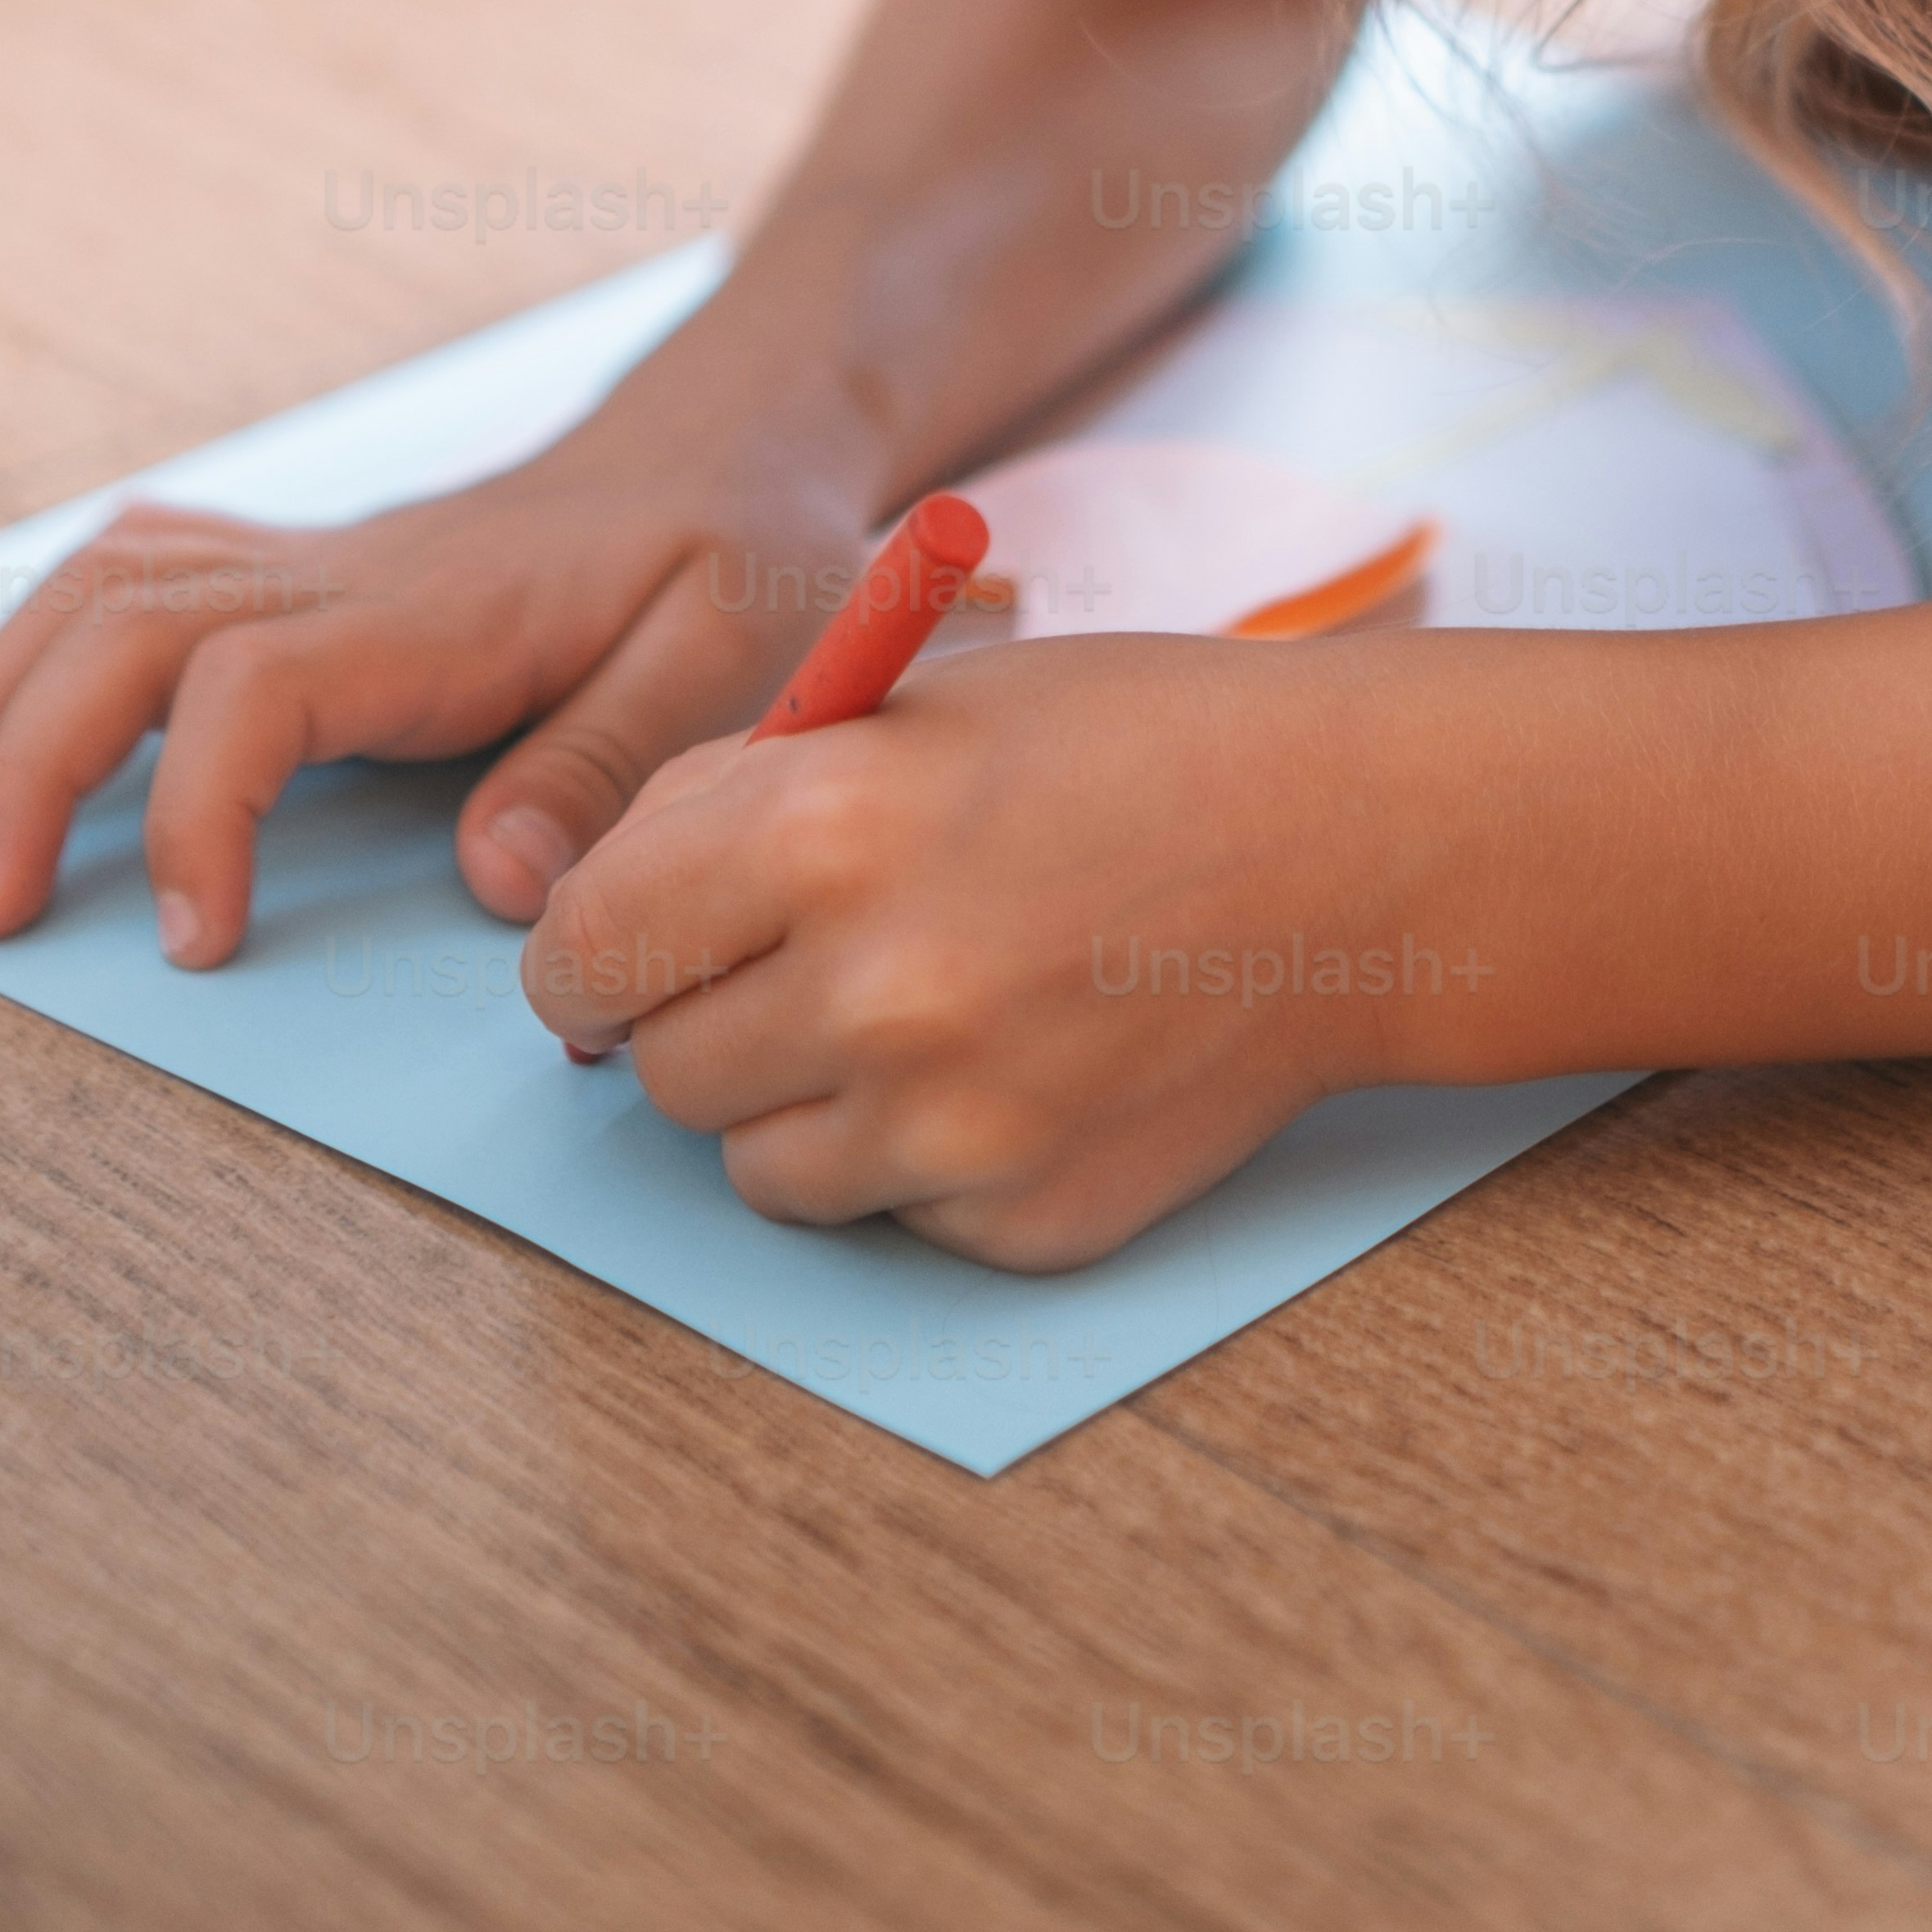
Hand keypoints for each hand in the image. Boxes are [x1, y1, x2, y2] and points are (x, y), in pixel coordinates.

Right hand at [0, 388, 883, 962]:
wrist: (727, 443)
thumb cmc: (734, 557)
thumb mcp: (738, 654)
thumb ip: (619, 763)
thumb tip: (494, 879)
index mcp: (438, 607)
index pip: (255, 683)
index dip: (199, 810)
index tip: (196, 940)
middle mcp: (345, 571)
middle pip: (123, 625)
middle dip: (25, 760)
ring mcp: (309, 563)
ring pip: (99, 589)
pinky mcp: (298, 574)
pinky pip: (131, 575)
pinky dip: (36, 645)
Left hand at [520, 627, 1480, 1267]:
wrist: (1348, 857)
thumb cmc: (1128, 747)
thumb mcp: (909, 710)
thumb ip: (735, 804)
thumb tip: (597, 922)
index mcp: (822, 828)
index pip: (585, 949)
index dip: (583, 954)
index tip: (608, 959)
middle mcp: (872, 992)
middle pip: (659, 1071)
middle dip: (696, 1019)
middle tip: (785, 966)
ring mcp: (949, 1128)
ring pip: (753, 1165)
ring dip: (794, 1099)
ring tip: (907, 1009)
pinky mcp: (1018, 1220)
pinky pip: (882, 1214)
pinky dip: (909, 1157)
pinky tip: (1002, 1061)